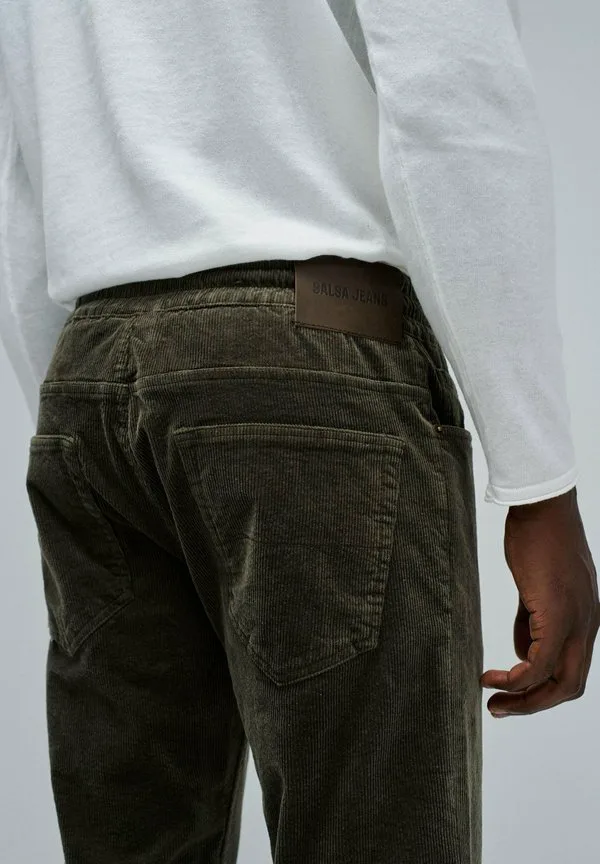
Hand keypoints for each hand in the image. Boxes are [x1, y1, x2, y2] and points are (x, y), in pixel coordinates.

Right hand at [480, 486, 599, 716]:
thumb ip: (531, 620)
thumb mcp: (535, 587)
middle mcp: (587, 626)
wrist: (543, 507)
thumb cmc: (537, 538)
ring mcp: (576, 621)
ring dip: (524, 698)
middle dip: (534, 705)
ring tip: (493, 700)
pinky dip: (517, 678)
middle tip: (500, 709)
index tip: (510, 693)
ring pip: (559, 681)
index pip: (570, 670)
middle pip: (569, 687)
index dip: (542, 689)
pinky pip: (540, 662)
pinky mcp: (558, 614)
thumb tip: (521, 651)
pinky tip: (493, 676)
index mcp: (584, 620)